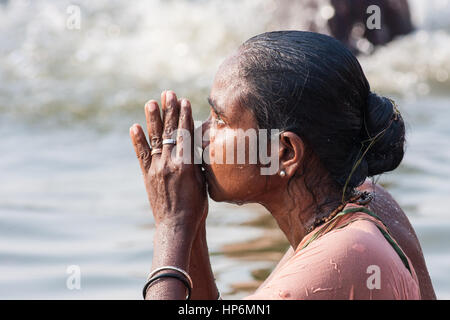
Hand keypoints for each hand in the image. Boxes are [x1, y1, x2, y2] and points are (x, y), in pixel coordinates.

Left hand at [130, 90, 207, 234]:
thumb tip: (196, 145)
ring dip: (153, 119)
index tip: (184, 101)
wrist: (176, 226)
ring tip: (151, 102)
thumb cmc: (196, 207)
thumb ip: (197, 163)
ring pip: (154, 139)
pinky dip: (138, 141)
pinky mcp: (147, 175)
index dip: (184, 116)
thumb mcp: (203, 183)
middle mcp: (170, 163)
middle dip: (169, 111)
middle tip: (168, 93)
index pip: (186, 134)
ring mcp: (156, 169)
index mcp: (187, 165)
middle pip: (170, 132)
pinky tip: (134, 127)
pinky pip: (142, 155)